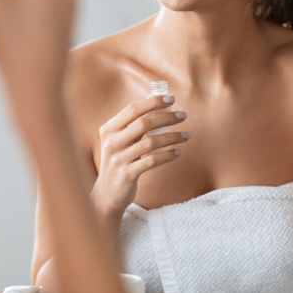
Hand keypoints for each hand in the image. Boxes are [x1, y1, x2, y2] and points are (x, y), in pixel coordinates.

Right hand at [91, 95, 189, 217]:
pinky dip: (167, 155)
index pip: (132, 109)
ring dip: (172, 137)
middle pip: (143, 124)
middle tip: (183, 116)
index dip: (153, 102)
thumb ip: (133, 127)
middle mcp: (111, 142)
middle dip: (166, 117)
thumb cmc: (119, 161)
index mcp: (109, 129)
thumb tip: (160, 109)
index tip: (171, 99)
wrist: (107, 193)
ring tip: (186, 135)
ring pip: (150, 142)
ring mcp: (118, 159)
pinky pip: (152, 161)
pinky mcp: (127, 174)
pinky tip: (178, 152)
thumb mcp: (119, 142)